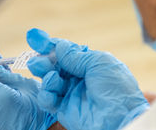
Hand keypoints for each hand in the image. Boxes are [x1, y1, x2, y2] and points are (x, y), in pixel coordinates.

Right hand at [27, 28, 149, 129]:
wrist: (120, 118)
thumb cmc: (116, 89)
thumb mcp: (98, 63)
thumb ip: (76, 56)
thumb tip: (59, 46)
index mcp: (89, 63)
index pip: (67, 51)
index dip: (50, 44)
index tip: (34, 37)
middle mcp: (79, 77)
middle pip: (55, 65)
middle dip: (44, 60)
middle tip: (36, 61)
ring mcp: (71, 93)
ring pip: (50, 80)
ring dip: (45, 76)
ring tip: (49, 76)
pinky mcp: (64, 109)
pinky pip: (49, 99)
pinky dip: (46, 94)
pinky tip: (51, 91)